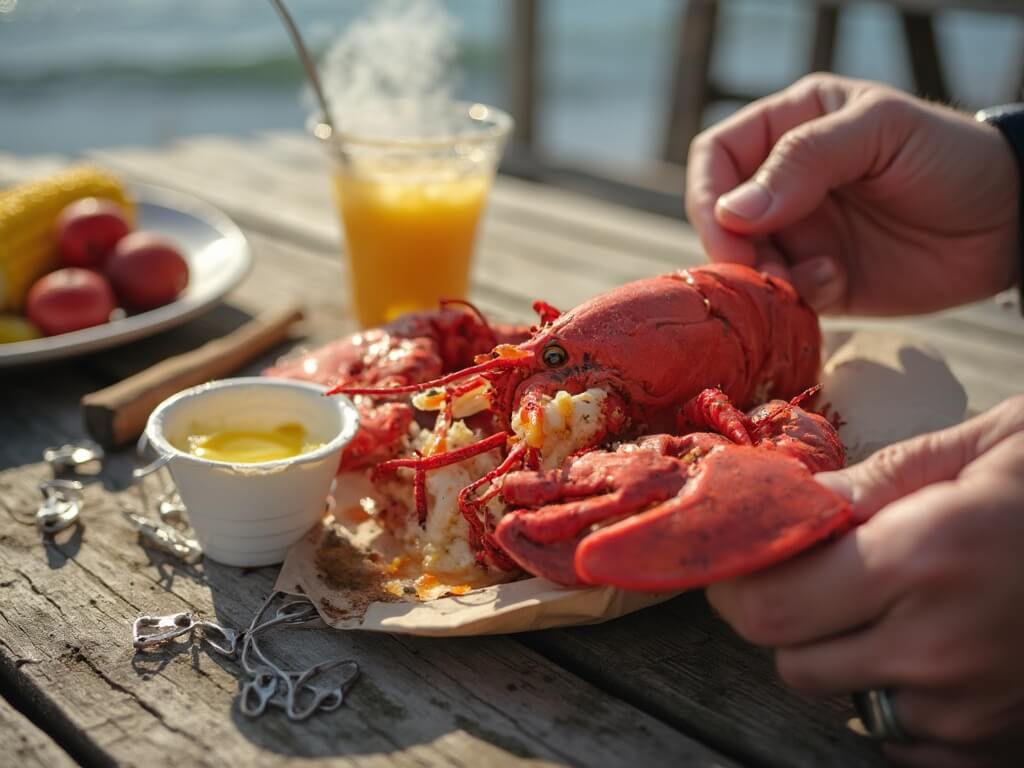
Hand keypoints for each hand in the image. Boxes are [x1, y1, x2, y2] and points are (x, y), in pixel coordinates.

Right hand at [685, 73, 1019, 314]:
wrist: (1010, 222)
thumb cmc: (951, 156)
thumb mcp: (880, 132)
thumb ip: (805, 160)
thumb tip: (733, 210)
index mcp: (790, 127)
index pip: (716, 157)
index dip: (711, 194)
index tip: (730, 229)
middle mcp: (784, 182)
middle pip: (720, 218)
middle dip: (732, 248)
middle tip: (760, 271)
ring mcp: (800, 233)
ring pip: (744, 264)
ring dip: (762, 278)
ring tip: (807, 279)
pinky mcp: (820, 279)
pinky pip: (780, 297)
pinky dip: (794, 298)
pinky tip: (835, 283)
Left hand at [707, 395, 1023, 765]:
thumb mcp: (981, 450)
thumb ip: (874, 482)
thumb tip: (791, 501)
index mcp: (928, 557)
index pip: (770, 605)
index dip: (737, 584)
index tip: (742, 558)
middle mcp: (944, 648)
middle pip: (791, 661)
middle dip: (784, 617)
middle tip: (816, 575)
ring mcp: (976, 712)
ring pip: (844, 700)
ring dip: (845, 657)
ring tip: (898, 606)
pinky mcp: (1002, 748)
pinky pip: (904, 741)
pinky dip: (900, 700)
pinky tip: (940, 650)